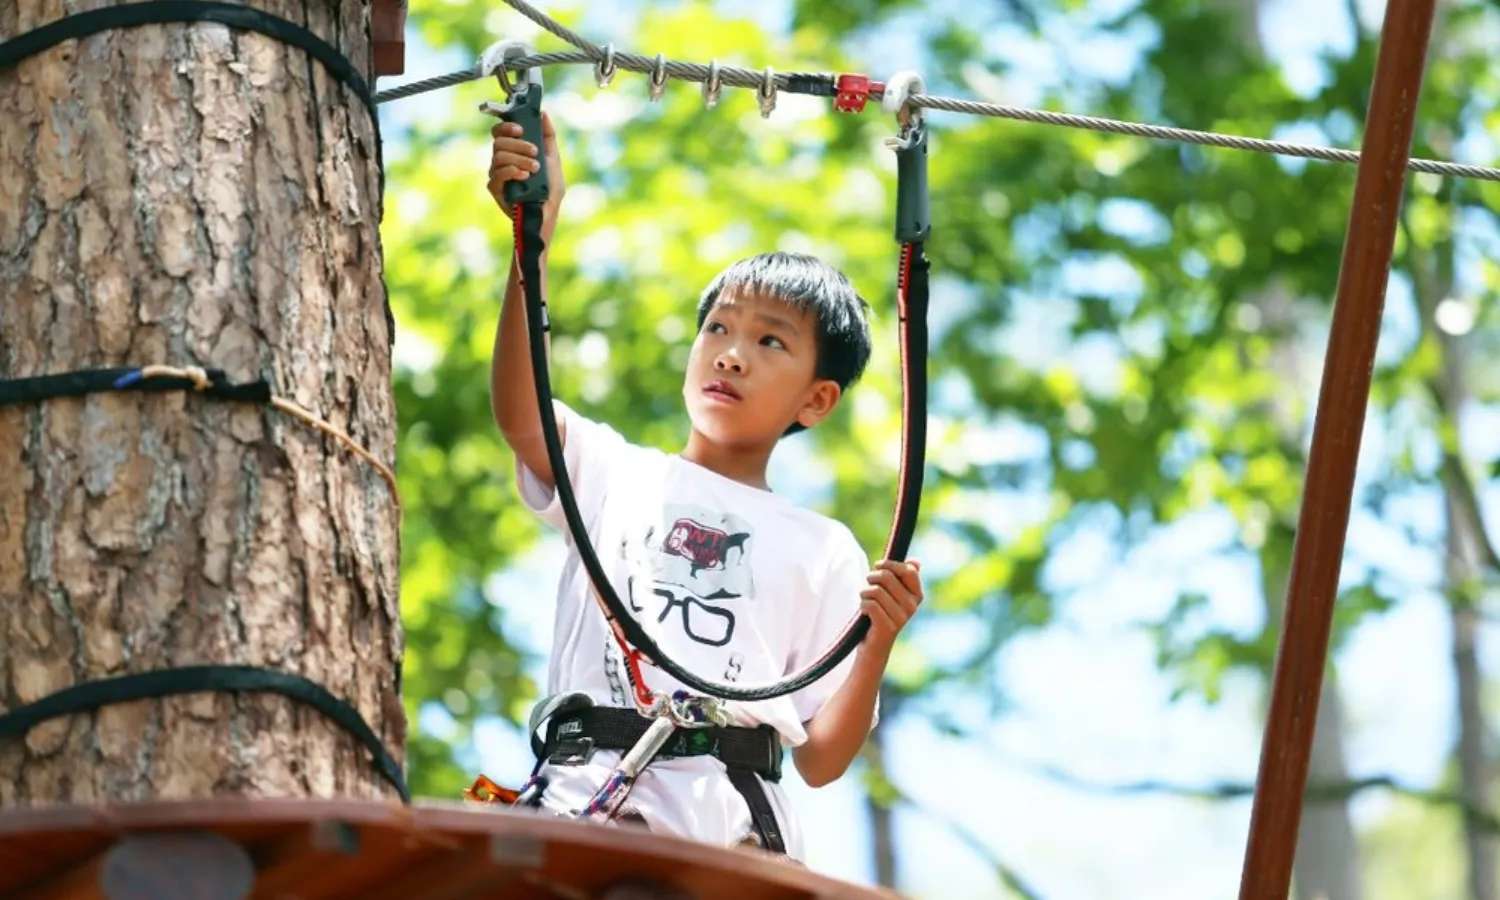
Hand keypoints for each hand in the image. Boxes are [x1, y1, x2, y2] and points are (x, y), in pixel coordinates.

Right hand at [487, 111, 566, 228]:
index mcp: (512, 152)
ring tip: (535, 168)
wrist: (547, 214)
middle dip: (518, 144)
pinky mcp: (495, 189)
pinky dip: (512, 171)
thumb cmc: (549, 189)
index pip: (500, 132)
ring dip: (519, 159)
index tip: (520, 129)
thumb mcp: (553, 159)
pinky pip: (497, 174)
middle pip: (499, 142)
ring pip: (499, 156)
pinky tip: (524, 176)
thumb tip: (544, 114)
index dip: (507, 127)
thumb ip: (548, 137)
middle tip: (534, 152)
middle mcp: (501, 161)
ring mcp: (497, 174)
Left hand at [858, 559, 921, 654]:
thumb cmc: (881, 614)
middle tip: (868, 585)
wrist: (874, 647)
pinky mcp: (888, 627)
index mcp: (917, 596)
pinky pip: (870, 604)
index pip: (908, 570)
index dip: (890, 564)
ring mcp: (901, 618)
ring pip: (875, 590)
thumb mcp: (893, 594)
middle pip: (886, 577)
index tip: (878, 566)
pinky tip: (864, 612)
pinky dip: (862, 605)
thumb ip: (903, 577)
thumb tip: (916, 561)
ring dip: (864, 593)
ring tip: (866, 601)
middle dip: (871, 577)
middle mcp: (912, 607)